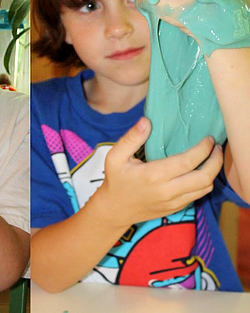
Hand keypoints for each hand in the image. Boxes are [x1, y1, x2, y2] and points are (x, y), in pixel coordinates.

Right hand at [99, 117, 222, 227]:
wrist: (115, 210)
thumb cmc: (115, 180)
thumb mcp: (115, 156)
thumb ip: (131, 138)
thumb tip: (146, 121)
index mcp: (154, 175)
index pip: (188, 162)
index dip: (203, 149)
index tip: (208, 138)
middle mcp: (167, 191)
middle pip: (204, 177)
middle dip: (216, 161)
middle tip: (217, 147)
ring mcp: (173, 202)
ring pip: (204, 188)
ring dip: (212, 172)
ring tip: (211, 158)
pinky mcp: (176, 208)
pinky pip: (197, 196)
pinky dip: (203, 182)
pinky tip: (199, 171)